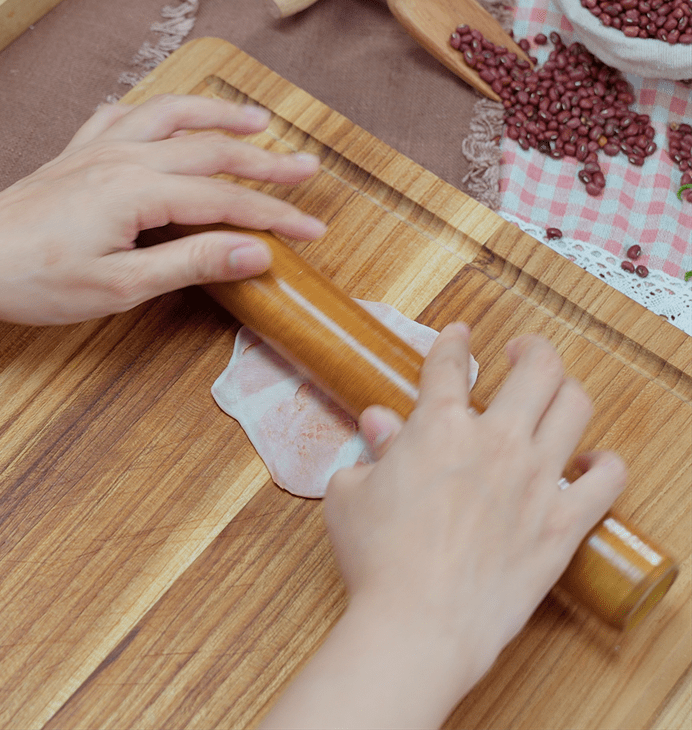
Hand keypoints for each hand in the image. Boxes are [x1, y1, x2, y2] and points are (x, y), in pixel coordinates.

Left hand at [0, 95, 323, 323]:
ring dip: (221, 115)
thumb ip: (193, 262)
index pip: (228, 200)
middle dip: (267, 163)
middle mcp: (126, 157)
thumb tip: (256, 253)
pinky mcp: (81, 152)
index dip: (276, 217)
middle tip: (308, 168)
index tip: (312, 230)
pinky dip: (160, 111)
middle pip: (214, 151)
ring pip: (175, 117)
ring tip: (259, 118)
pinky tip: (169, 117)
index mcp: (141, 192)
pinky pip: (128, 115)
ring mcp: (102, 148)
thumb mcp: (123, 285)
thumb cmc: (36, 280)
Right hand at [262, 325, 625, 729]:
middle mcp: (494, 440)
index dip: (453, 342)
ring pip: (575, 406)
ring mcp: (535, 478)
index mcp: (438, 426)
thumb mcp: (350, 494)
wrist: (420, 622)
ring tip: (557, 392)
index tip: (458, 335)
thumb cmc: (377, 559)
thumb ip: (370, 452)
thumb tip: (378, 424)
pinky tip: (592, 461)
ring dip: (567, 389)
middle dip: (531, 348)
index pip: (450, 364)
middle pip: (536, 367)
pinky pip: (607, 479)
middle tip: (521, 352)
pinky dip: (605, 463)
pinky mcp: (562, 523)